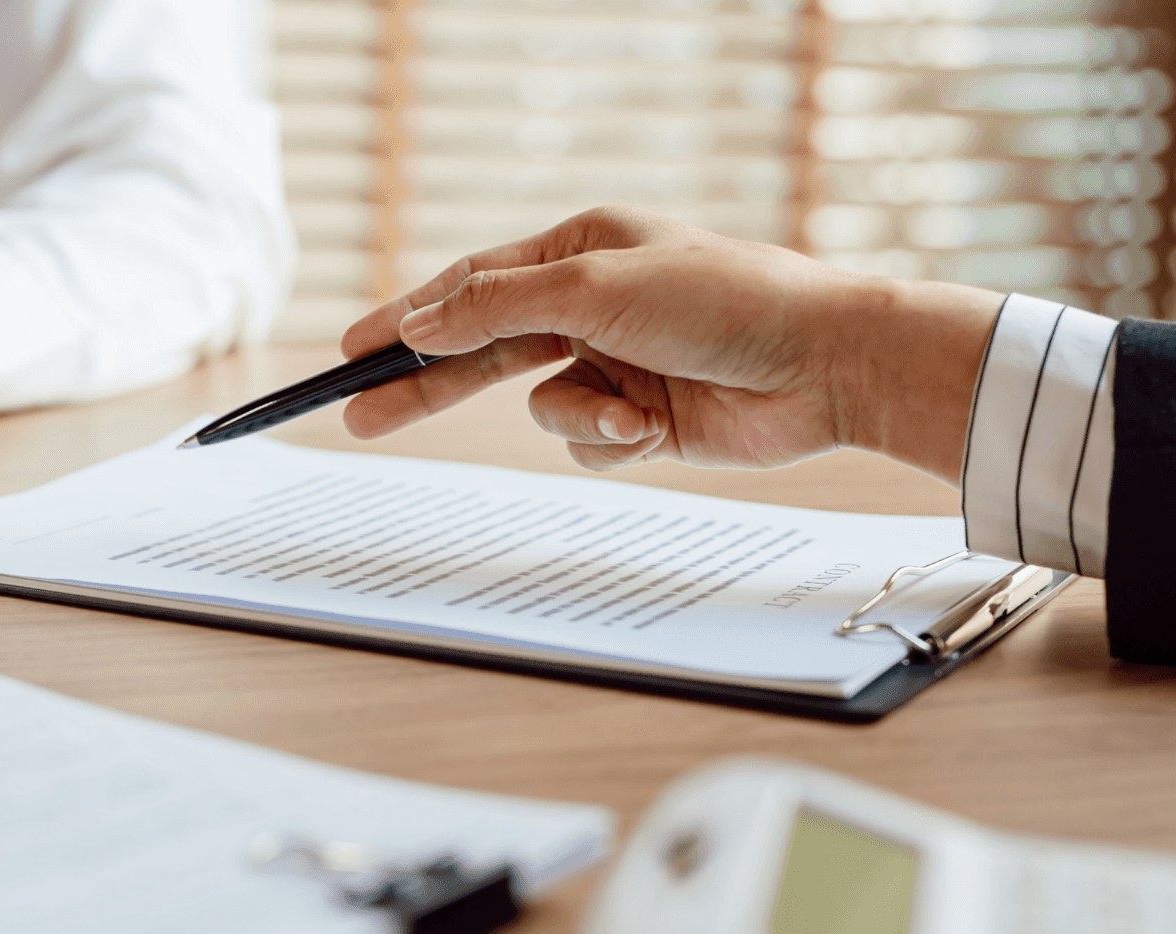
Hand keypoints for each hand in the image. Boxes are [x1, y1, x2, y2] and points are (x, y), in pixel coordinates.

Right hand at [337, 207, 1003, 483]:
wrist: (826, 367)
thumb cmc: (725, 302)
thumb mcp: (596, 289)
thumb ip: (498, 306)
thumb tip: (421, 320)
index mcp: (580, 248)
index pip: (470, 285)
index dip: (407, 319)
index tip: (350, 350)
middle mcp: (592, 302)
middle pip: (483, 351)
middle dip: (429, 387)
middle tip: (359, 415)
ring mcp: (616, 362)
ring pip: (541, 408)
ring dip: (579, 419)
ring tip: (630, 415)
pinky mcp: (642, 419)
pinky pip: (586, 442)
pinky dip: (613, 442)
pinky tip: (656, 429)